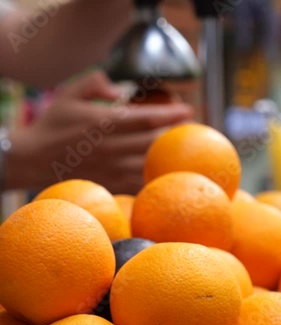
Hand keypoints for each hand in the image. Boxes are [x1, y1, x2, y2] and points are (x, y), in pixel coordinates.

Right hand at [5, 72, 193, 193]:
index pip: (147, 118)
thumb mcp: (68, 94)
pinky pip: (138, 182)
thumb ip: (94, 82)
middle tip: (191, 128)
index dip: (171, 113)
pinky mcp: (109, 183)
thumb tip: (118, 87)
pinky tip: (165, 171)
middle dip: (177, 134)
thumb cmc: (52, 125)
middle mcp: (112, 147)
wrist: (33, 160)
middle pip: (155, 142)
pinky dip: (154, 177)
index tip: (188, 109)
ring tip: (183, 149)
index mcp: (104, 123)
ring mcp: (111, 168)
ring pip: (150, 163)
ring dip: (169, 156)